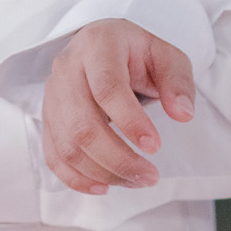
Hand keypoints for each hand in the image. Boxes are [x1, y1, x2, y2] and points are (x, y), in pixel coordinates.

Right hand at [42, 19, 194, 195]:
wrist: (103, 45)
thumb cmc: (136, 52)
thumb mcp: (166, 56)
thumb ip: (178, 82)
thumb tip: (182, 114)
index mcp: (98, 44)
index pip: (107, 88)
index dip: (130, 122)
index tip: (155, 147)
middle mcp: (67, 68)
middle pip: (83, 125)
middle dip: (118, 159)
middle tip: (150, 176)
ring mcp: (53, 94)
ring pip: (68, 145)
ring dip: (102, 172)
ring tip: (136, 180)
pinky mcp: (48, 116)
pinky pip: (54, 155)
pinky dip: (76, 178)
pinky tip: (104, 186)